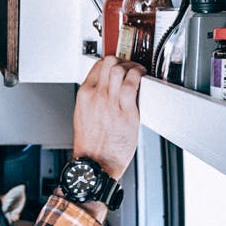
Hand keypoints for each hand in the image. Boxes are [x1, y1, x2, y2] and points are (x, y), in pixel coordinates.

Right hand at [72, 56, 143, 180]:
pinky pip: (133, 84)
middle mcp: (96, 96)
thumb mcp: (83, 116)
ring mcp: (111, 102)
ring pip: (120, 69)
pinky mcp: (126, 111)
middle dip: (121, 61)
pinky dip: (139, 75)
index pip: (97, 66)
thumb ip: (93, 99)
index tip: (117, 65)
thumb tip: (107, 88)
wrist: (94, 163)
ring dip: (131, 67)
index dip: (110, 62)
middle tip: (128, 67)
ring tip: (136, 71)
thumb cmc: (90, 145)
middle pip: (109, 63)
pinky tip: (142, 77)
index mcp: (84, 96)